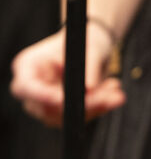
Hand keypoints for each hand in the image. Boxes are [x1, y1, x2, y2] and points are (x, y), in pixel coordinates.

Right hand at [10, 27, 125, 125]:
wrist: (92, 46)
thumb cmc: (85, 40)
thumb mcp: (91, 47)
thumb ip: (89, 67)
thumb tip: (89, 89)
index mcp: (28, 65)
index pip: (25, 87)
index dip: (43, 96)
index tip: (63, 99)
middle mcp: (32, 86)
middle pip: (47, 108)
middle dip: (81, 105)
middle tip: (111, 97)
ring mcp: (44, 102)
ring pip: (64, 118)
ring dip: (94, 108)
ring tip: (116, 95)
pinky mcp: (60, 111)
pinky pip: (77, 118)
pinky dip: (98, 109)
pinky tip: (114, 97)